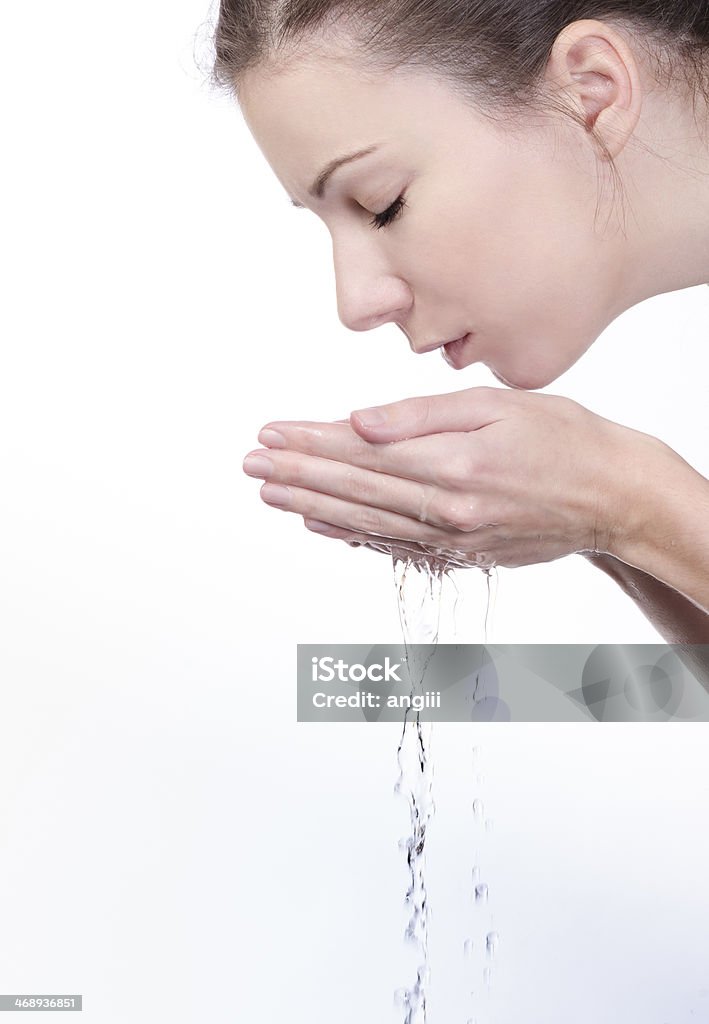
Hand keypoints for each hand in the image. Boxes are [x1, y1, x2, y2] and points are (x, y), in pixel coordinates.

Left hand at [242, 386, 646, 569]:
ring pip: (366, 521)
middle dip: (297, 474)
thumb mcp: (498, 406)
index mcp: (453, 463)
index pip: (362, 453)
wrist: (614, 497)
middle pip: (355, 490)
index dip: (311, 442)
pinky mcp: (462, 554)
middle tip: (251, 464)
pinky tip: (322, 526)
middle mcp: (446, 508)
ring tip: (270, 493)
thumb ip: (422, 416)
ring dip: (312, 506)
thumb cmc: (564, 437)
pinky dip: (352, 537)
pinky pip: (394, 547)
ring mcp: (452, 538)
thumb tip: (358, 422)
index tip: (269, 433)